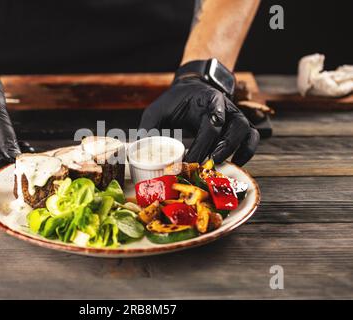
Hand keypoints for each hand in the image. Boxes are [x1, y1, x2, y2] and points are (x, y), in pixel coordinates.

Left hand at [139, 74, 258, 165]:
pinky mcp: (239, 125)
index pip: (212, 122)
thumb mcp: (158, 110)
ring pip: (247, 132)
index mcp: (208, 100)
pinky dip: (248, 152)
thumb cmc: (175, 102)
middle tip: (206, 166)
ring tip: (219, 166)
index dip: (203, 144)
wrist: (192, 88)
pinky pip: (252, 138)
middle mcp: (227, 107)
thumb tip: (136, 150)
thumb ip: (149, 128)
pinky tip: (235, 164)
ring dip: (236, 151)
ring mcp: (235, 116)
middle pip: (235, 128)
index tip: (190, 161)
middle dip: (222, 149)